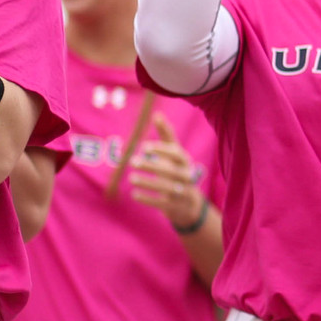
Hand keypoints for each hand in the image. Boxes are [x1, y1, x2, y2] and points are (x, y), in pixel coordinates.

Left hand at [128, 115, 206, 229]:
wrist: (188, 203)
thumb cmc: (178, 170)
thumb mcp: (175, 153)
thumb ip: (166, 134)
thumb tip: (157, 114)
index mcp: (186, 162)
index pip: (176, 154)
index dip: (161, 150)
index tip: (144, 146)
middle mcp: (187, 177)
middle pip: (171, 171)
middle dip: (152, 166)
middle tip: (132, 161)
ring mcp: (182, 193)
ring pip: (166, 188)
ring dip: (148, 182)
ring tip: (131, 178)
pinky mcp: (175, 206)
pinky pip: (161, 203)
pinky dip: (148, 199)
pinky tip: (134, 194)